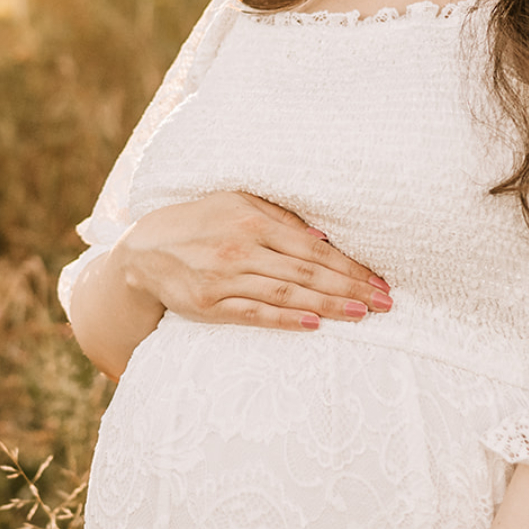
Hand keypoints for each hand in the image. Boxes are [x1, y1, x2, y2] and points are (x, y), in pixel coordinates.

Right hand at [114, 191, 390, 332]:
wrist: (144, 250)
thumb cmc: (199, 223)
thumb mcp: (237, 203)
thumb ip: (280, 218)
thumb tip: (324, 237)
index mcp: (255, 222)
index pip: (314, 249)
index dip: (350, 266)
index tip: (379, 281)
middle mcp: (244, 249)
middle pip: (308, 273)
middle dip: (350, 288)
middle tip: (385, 303)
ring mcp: (227, 278)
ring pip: (288, 294)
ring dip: (328, 306)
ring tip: (361, 315)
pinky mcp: (212, 304)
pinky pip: (255, 314)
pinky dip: (286, 320)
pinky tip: (314, 325)